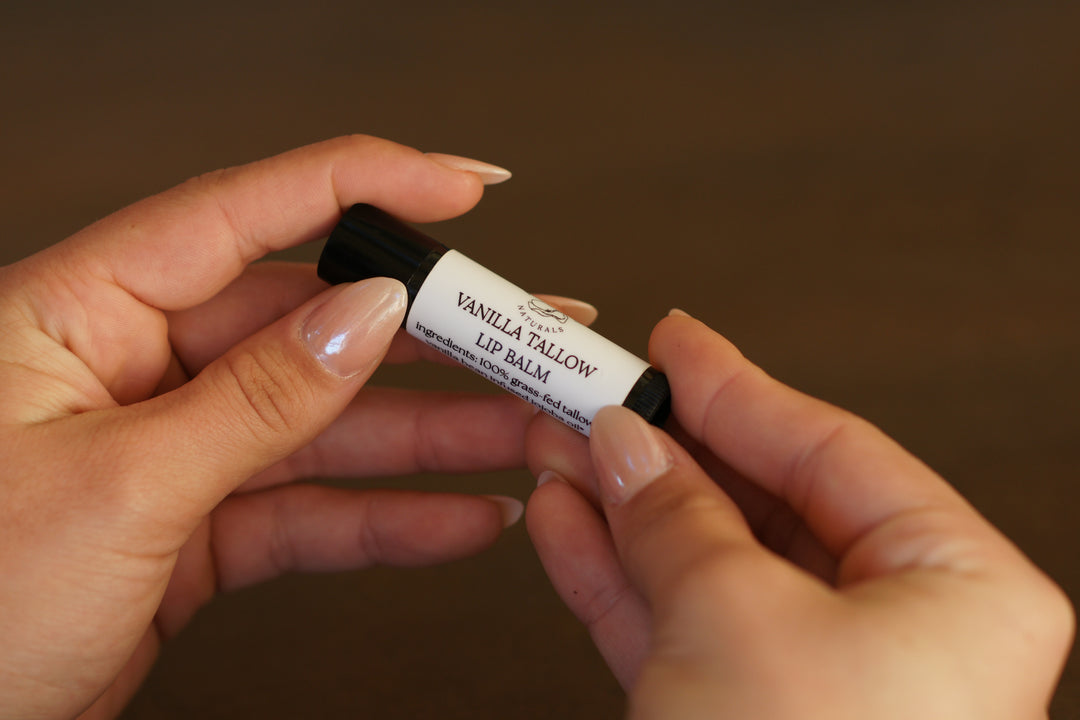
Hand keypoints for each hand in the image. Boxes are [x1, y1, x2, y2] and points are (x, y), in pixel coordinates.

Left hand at [0, 136, 544, 719]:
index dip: (364, 187)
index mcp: (79, 314)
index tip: (458, 188)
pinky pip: (310, 509)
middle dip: (432, 336)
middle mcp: (130, 369)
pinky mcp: (196, 526)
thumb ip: (255, 399)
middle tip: (522, 335)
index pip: (241, 214)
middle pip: (311, 325)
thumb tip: (361, 317)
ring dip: (434, 436)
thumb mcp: (117, 488)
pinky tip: (459, 518)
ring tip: (526, 432)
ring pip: (327, 425)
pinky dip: (387, 519)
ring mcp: (171, 450)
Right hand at [526, 312, 1073, 718]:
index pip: (832, 449)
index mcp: (957, 592)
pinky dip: (617, 572)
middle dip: (668, 449)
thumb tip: (630, 440)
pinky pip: (677, 624)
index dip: (740, 387)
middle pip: (764, 502)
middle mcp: (899, 636)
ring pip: (709, 562)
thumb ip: (678, 513)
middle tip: (600, 393)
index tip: (676, 345)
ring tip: (562, 447)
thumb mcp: (735, 615)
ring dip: (626, 505)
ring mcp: (814, 684)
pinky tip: (568, 522)